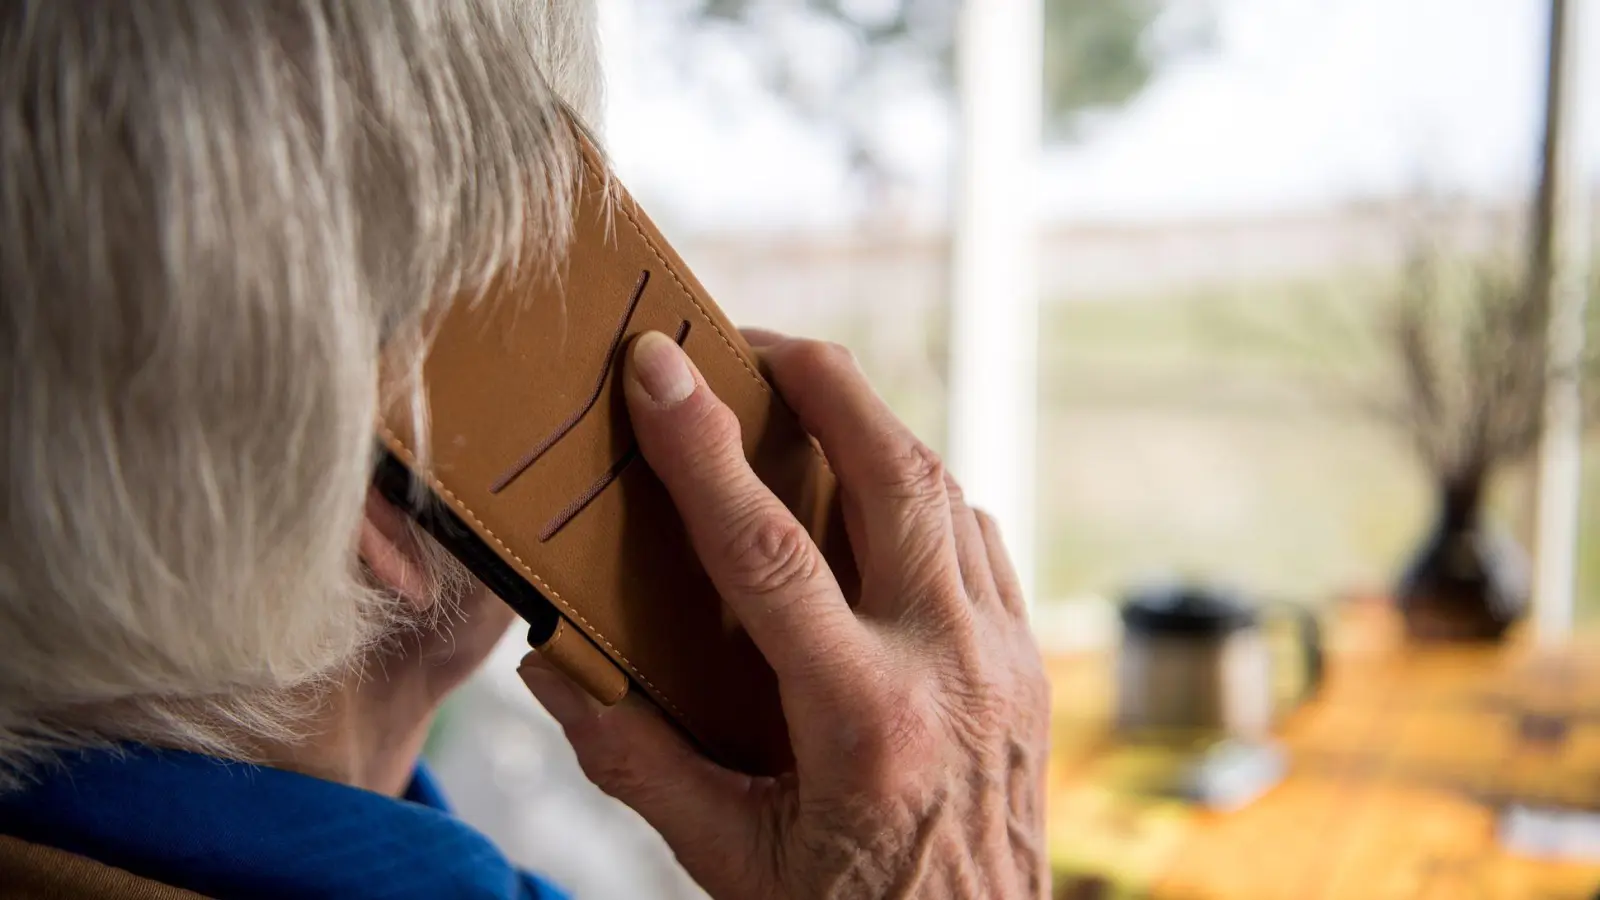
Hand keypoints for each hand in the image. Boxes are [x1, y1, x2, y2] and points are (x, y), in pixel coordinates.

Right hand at [518, 331, 1049, 898]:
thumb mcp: (728, 861)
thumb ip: (638, 760)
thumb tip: (555, 668)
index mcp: (864, 722)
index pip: (767, 549)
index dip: (701, 445)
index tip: (655, 364)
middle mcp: (952, 669)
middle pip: (895, 473)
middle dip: (823, 381)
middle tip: (751, 342)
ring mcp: (1006, 659)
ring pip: (949, 492)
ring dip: (875, 429)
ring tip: (805, 402)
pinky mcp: (1029, 663)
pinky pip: (979, 540)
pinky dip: (924, 495)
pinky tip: (874, 498)